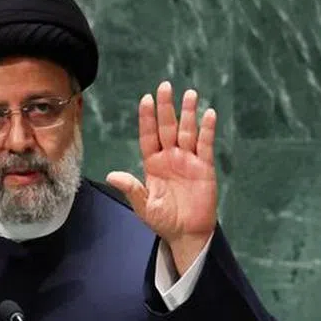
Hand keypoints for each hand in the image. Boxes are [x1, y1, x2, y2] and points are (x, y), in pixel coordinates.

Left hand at [106, 81, 218, 273]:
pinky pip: (206, 146)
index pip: (149, 135)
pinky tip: (209, 115)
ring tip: (190, 94)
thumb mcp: (143, 206)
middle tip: (165, 86)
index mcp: (153, 163)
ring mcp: (188, 160)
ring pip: (187, 132)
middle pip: (167, 127)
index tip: (146, 99)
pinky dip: (207, 130)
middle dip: (166, 107)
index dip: (147, 118)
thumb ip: (131, 189)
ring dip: (188, 113)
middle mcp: (170, 157)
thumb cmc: (164, 220)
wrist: (186, 234)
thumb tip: (112, 176)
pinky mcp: (204, 168)